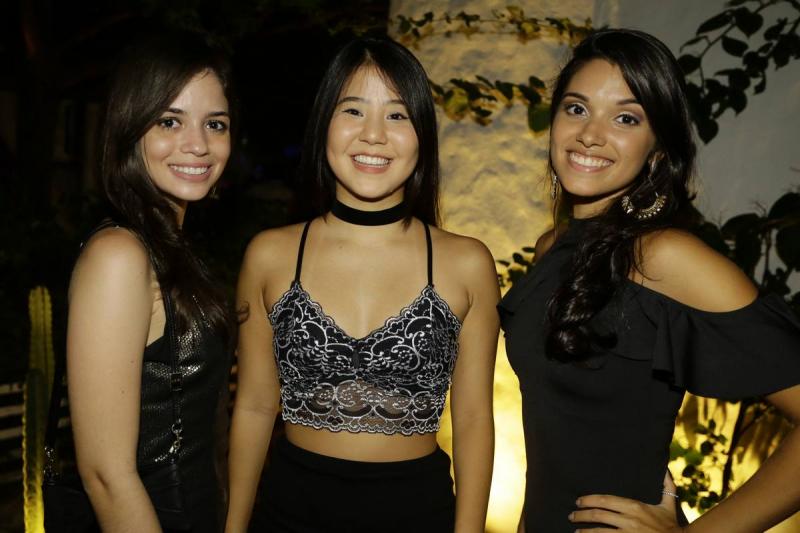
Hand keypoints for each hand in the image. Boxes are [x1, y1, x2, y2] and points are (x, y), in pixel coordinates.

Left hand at [569, 473, 684, 531]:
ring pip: (600, 532)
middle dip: (582, 515)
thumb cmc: (672, 525)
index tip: (579, 501)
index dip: (589, 500)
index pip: (605, 500)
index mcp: (635, 507)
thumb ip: (666, 486)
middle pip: (599, 515)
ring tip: (575, 530)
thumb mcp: (669, 504)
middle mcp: (629, 520)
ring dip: (585, 531)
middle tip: (571, 515)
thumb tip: (664, 468)